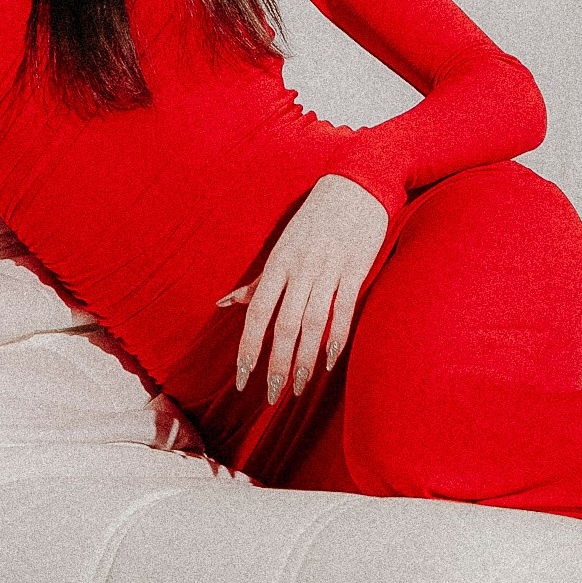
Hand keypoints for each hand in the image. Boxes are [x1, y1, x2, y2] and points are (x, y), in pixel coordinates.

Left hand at [219, 173, 388, 404]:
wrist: (355, 187)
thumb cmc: (313, 220)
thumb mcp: (281, 247)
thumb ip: (257, 281)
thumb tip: (226, 304)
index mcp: (278, 264)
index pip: (258, 314)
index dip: (249, 348)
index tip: (243, 378)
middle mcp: (300, 270)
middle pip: (284, 326)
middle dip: (276, 364)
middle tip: (271, 396)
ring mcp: (328, 271)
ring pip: (312, 324)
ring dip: (303, 360)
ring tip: (297, 389)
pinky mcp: (354, 271)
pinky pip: (343, 310)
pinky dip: (335, 338)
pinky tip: (327, 362)